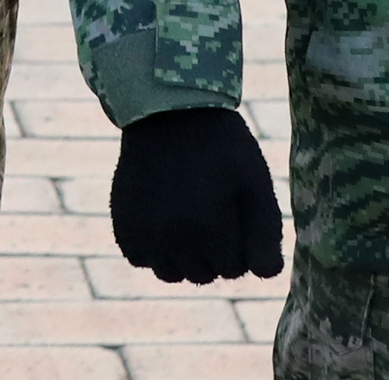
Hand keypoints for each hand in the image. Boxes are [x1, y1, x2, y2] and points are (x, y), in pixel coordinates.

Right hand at [110, 107, 282, 282]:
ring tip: (186, 218)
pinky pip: (141, 259)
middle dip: (212, 252)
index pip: (235, 269)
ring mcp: (143, 234)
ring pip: (170, 273)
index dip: (239, 242)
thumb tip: (265, 274)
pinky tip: (161, 218)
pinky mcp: (122, 227)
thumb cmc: (221, 149)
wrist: (166, 113)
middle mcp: (172, 239)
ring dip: (182, 256)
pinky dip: (152, 247)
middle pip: (203, 274)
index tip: (234, 211)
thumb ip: (266, 234)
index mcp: (210, 230)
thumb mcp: (255, 185)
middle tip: (211, 211)